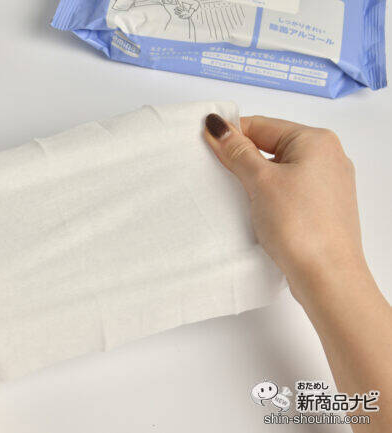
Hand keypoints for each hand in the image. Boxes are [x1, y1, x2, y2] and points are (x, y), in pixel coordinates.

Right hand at [204, 114, 391, 432]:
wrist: (326, 275)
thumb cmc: (300, 226)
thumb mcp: (259, 181)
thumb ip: (236, 151)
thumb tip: (217, 126)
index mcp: (316, 140)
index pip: (262, 125)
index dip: (231, 134)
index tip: (206, 144)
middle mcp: (328, 157)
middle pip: (271, 146)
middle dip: (242, 158)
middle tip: (216, 171)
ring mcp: (327, 184)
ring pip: (279, 169)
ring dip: (254, 178)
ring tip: (235, 193)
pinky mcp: (322, 208)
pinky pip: (288, 190)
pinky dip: (268, 194)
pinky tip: (254, 208)